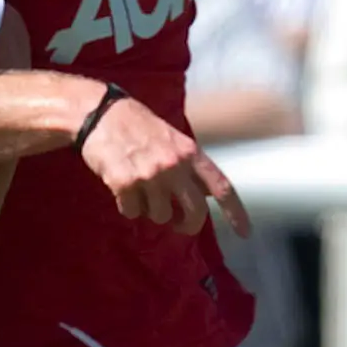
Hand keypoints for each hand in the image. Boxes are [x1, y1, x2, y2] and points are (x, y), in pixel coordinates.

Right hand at [78, 92, 251, 236]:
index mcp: (191, 153)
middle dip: (187, 226)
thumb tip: (204, 194)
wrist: (101, 114)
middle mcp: (174, 165)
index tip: (244, 232)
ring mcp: (150, 176)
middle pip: (195, 212)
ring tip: (141, 192)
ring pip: (160, 216)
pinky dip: (128, 207)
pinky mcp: (125, 184)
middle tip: (178, 225)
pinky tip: (123, 190)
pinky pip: (133, 213)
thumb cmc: (138, 126)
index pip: (221, 186)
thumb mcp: (174, 140)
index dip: (235, 212)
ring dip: (150, 211)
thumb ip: (189, 166)